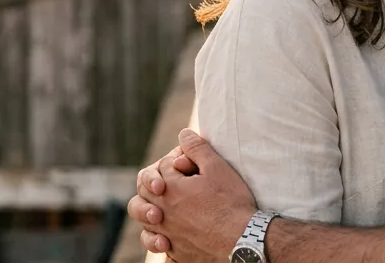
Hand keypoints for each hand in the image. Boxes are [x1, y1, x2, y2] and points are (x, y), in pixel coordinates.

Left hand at [136, 129, 257, 259]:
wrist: (242, 240)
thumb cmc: (230, 201)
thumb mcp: (217, 167)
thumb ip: (197, 148)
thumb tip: (183, 133)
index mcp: (170, 190)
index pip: (162, 168)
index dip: (176, 160)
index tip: (191, 162)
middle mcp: (163, 214)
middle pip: (143, 195)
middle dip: (153, 184)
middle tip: (168, 183)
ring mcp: (169, 236)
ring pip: (145, 225)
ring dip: (150, 215)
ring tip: (161, 213)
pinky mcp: (177, 254)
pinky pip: (160, 249)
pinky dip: (161, 242)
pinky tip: (170, 239)